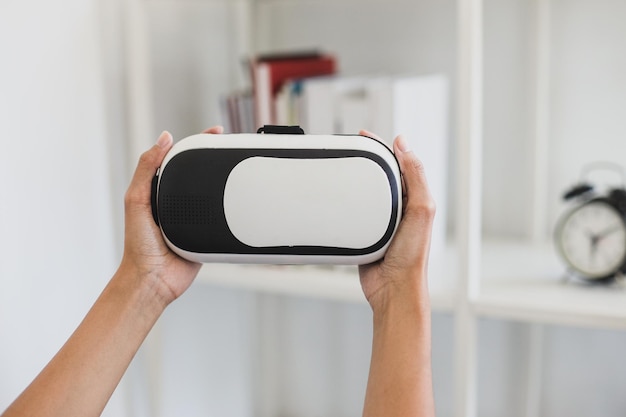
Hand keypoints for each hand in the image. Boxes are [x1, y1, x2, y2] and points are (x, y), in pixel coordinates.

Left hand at [119, 126, 223, 305]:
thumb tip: (163, 138)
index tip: (213, 132)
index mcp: (158, 190)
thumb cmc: (139, 245)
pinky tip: (238, 197)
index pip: (179, 159)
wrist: (154, 278)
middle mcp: (175, 202)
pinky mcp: (206, 234)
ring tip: (238, 162)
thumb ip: (147, 168)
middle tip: (230, 142)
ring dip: (225, 179)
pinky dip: (230, 206)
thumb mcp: (136, 200)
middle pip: (198, 173)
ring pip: (212, 193)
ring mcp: (192, 217)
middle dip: (215, 156)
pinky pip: (220, 216)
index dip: (195, 143)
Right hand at [358, 130, 434, 312]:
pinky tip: (336, 198)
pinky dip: (345, 203)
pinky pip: (353, 213)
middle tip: (349, 145)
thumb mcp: (421, 209)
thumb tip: (405, 145)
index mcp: (415, 198)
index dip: (384, 147)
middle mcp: (399, 208)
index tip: (365, 135)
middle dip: (367, 159)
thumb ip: (416, 176)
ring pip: (365, 193)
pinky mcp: (365, 234)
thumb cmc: (411, 255)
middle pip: (381, 175)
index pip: (399, 164)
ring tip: (340, 165)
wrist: (393, 287)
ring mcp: (381, 221)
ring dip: (354, 180)